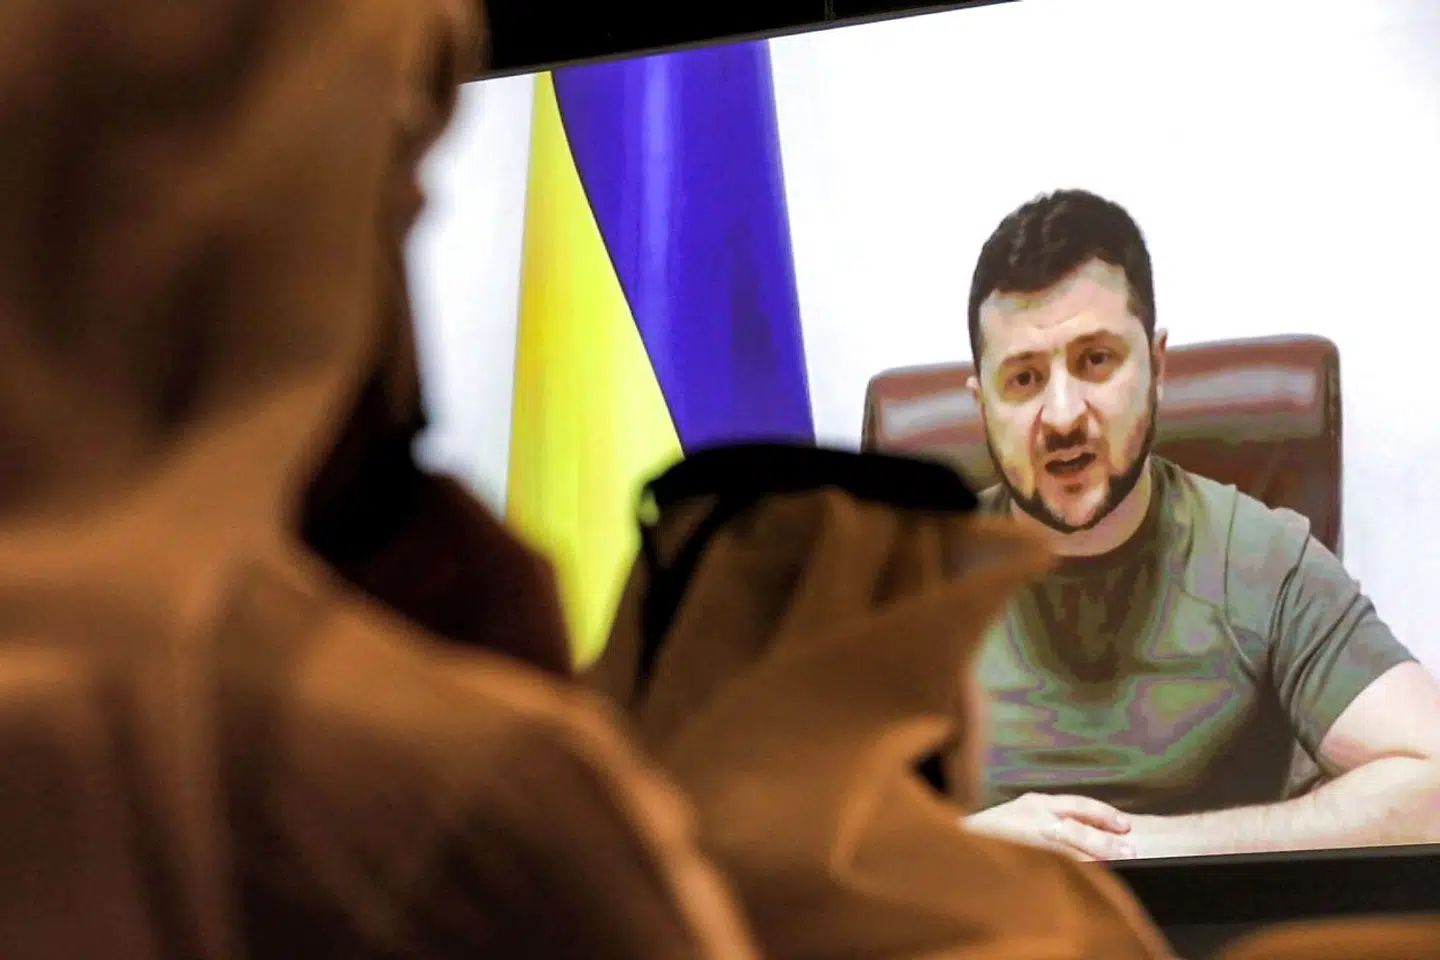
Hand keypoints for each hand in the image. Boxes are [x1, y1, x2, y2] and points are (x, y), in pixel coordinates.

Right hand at [963, 792, 1136, 860]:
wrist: (956, 842)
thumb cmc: (991, 832)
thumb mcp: (1020, 814)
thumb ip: (1048, 819)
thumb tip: (1085, 830)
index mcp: (1035, 803)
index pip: (1078, 805)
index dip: (1103, 813)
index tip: (1125, 824)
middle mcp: (1033, 817)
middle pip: (1078, 828)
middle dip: (1105, 840)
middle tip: (1130, 849)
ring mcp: (1026, 838)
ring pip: (1068, 849)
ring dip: (1093, 858)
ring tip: (1115, 863)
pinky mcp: (1020, 857)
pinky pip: (1053, 866)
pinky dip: (1071, 871)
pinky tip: (1086, 879)